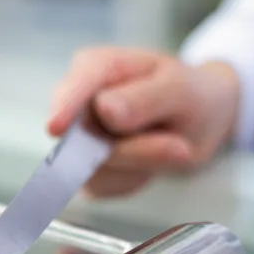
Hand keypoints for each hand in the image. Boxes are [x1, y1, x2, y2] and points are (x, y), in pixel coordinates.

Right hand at [48, 47, 240, 197]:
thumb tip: (103, 109)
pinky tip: (148, 161)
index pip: (74, 89)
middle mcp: (77, 101)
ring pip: (93, 168)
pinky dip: (132, 181)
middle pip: (83, 139)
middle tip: (178, 148)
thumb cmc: (188, 95)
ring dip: (136, 167)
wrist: (197, 119)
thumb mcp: (181, 91)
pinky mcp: (82, 170)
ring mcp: (76, 138)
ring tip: (165, 145)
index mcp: (96, 67)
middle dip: (131, 151)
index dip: (65, 108)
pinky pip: (102, 186)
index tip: (56, 128)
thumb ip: (145, 98)